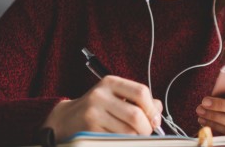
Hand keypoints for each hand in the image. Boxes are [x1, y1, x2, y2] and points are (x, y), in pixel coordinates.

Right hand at [42, 75, 163, 140]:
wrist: (66, 119)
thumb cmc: (97, 108)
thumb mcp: (115, 96)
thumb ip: (138, 99)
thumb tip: (158, 109)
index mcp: (110, 82)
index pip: (141, 92)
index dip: (152, 108)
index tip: (154, 119)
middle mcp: (100, 95)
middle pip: (136, 114)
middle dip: (146, 128)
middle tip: (145, 132)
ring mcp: (93, 113)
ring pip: (128, 131)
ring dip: (135, 137)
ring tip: (131, 135)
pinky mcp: (89, 131)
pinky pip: (116, 139)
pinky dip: (123, 141)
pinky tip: (118, 138)